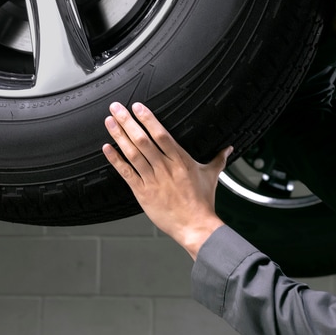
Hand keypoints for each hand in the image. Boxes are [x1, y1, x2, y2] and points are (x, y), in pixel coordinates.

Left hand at [102, 102, 230, 258]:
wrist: (196, 227)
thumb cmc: (202, 203)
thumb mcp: (211, 176)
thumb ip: (218, 159)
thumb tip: (228, 148)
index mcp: (181, 160)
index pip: (161, 135)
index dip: (148, 119)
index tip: (137, 107)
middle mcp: (165, 168)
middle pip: (143, 140)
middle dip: (127, 122)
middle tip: (116, 107)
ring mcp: (153, 180)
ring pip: (133, 154)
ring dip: (119, 136)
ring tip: (109, 122)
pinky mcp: (143, 193)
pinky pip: (127, 173)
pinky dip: (116, 161)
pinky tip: (107, 149)